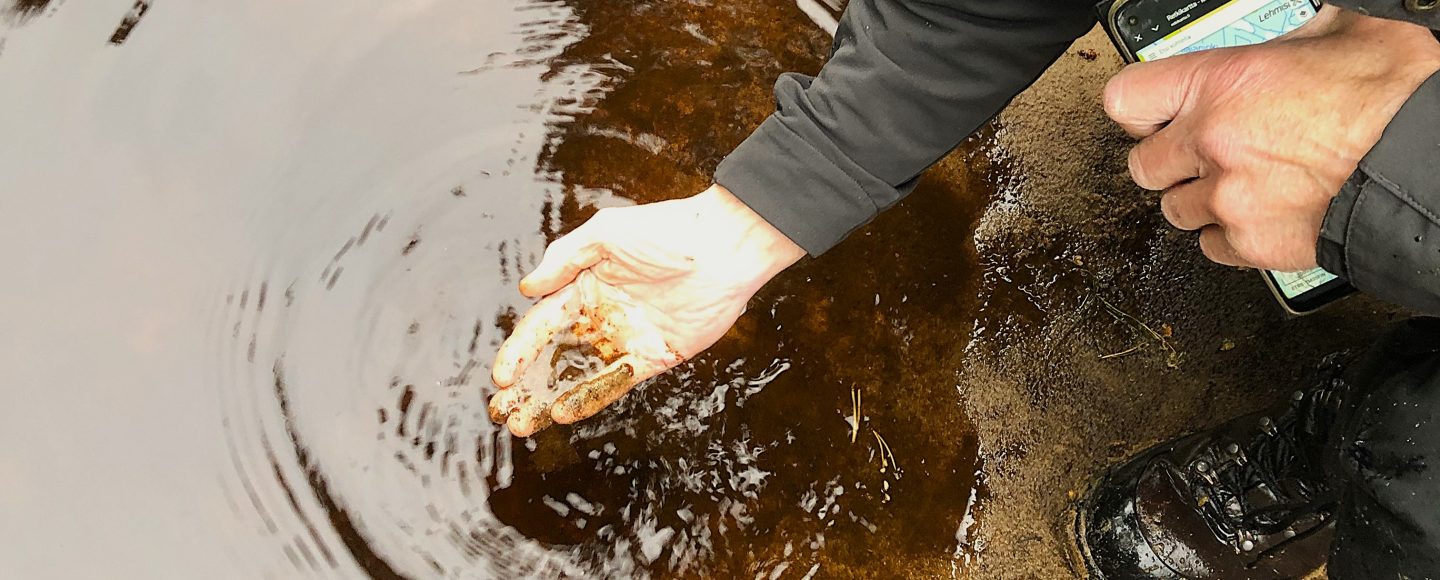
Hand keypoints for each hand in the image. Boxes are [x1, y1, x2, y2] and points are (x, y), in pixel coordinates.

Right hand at [489, 185, 804, 435]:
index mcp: (585, 288)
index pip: (542, 326)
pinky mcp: (656, 356)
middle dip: (528, 386)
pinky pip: (618, 383)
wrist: (723, 247)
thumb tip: (528, 289)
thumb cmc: (666, 230)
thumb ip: (564, 259)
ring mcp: (628, 339)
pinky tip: (564, 413)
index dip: (519, 352)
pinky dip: (590, 399)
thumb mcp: (606, 234)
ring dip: (551, 400)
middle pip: (556, 358)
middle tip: (503, 411)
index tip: (501, 377)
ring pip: (581, 377)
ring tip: (522, 423)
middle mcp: (602, 317)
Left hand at [1104, 7, 1439, 270]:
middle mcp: (1213, 142)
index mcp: (1221, 84)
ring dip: (1200, 200)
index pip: (1125, 100)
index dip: (1139, 110)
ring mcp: (1229, 198)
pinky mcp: (1251, 243)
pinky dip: (1229, 237)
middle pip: (1143, 166)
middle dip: (1169, 162)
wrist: (1429, 162)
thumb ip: (1295, 40)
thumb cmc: (1395, 100)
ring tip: (1239, 186)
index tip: (1151, 116)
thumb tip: (1302, 33)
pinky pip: (1211, 247)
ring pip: (1175, 211)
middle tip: (1199, 156)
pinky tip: (1258, 215)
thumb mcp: (1342, 35)